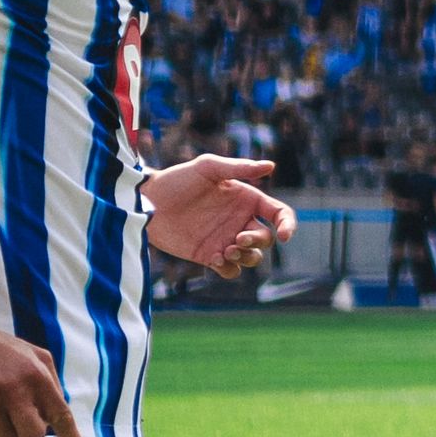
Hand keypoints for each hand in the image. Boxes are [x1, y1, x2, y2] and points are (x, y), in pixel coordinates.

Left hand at [143, 154, 292, 273]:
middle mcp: (240, 221)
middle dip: (257, 242)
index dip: (288, 225)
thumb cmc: (177, 180)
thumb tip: (271, 166)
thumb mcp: (208, 168)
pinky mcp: (209, 256)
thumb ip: (239, 168)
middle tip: (237, 238)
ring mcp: (225, 240)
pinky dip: (228, 268)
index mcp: (247, 200)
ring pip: (252, 258)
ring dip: (246, 257)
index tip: (284, 235)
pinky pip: (230, 270)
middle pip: (266, 239)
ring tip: (226, 250)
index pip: (279, 214)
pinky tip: (214, 259)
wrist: (147, 202)